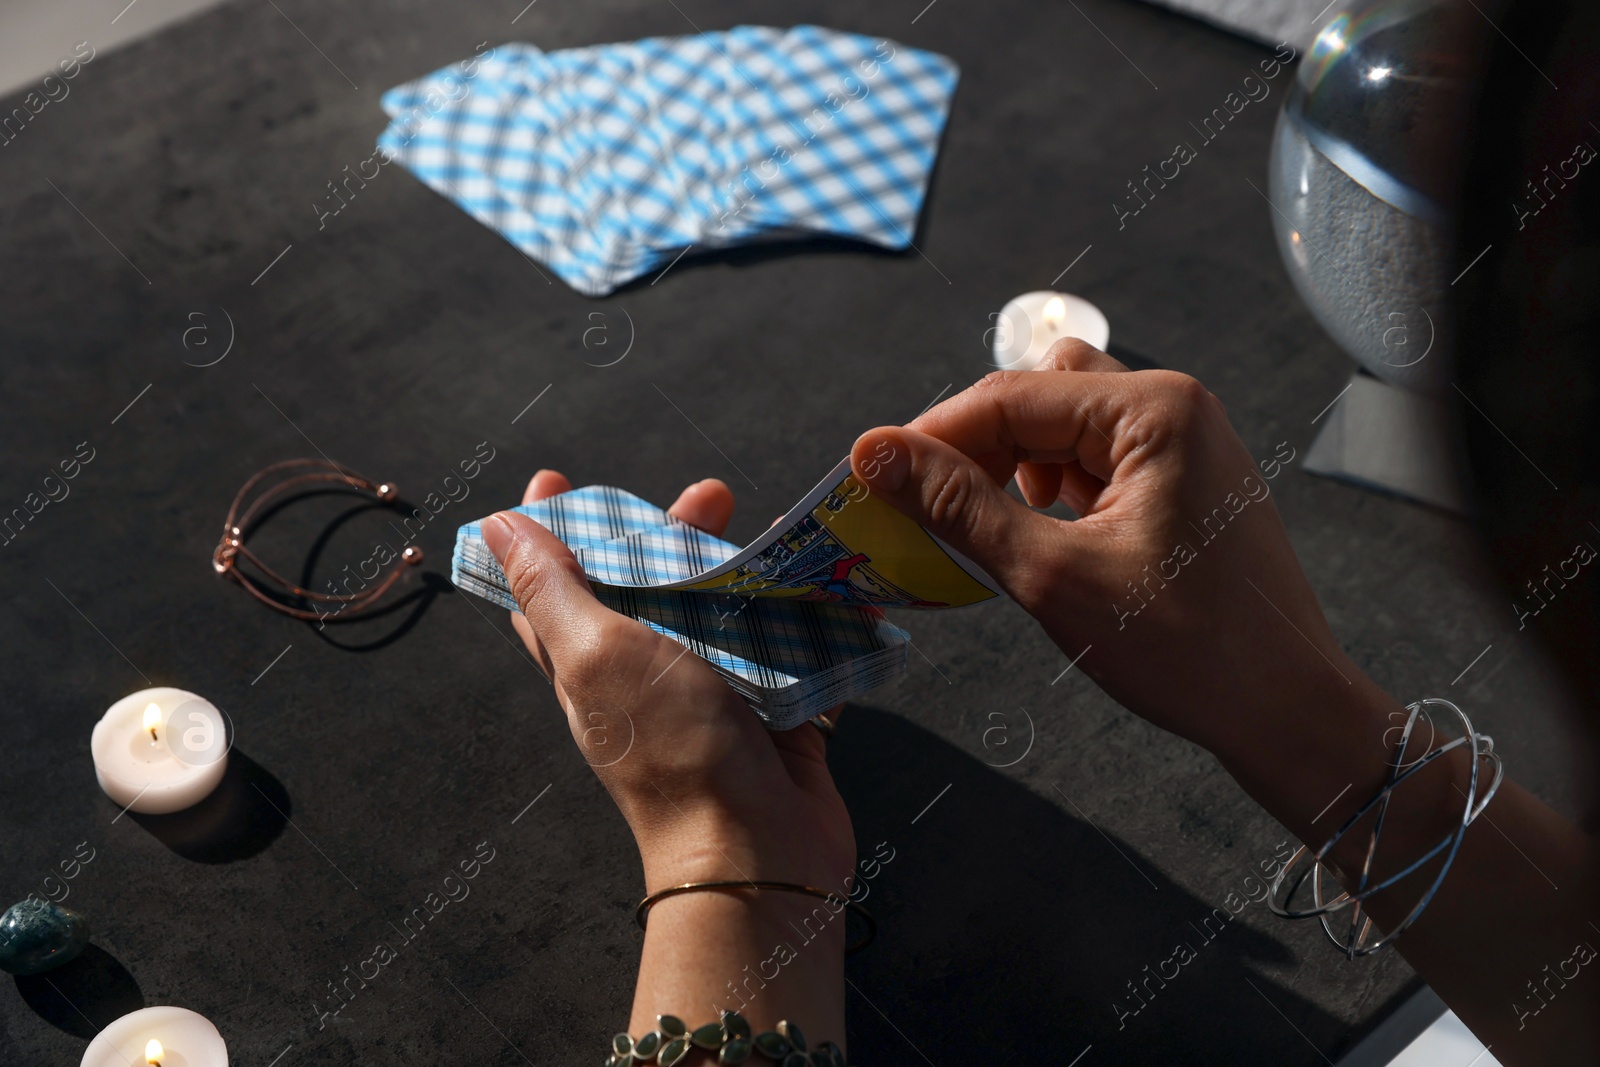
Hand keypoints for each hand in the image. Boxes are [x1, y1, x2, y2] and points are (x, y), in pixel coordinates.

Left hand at [481, 471, 855, 896]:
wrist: (756, 850)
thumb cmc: (670, 749)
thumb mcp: (597, 653)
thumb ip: (552, 589)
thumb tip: (496, 527)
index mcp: (590, 663)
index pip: (550, 588)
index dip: (546, 532)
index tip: (555, 478)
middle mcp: (646, 677)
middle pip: (649, 587)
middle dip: (672, 532)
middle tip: (712, 494)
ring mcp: (713, 697)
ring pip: (723, 613)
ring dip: (745, 567)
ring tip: (777, 532)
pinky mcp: (776, 713)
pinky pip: (790, 650)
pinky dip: (808, 615)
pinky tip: (828, 581)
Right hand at [849, 342, 1396, 821]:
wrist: (1284, 710)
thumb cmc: (1185, 648)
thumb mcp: (1052, 576)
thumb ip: (958, 508)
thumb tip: (873, 453)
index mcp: (1154, 409)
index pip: (1010, 397)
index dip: (932, 437)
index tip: (870, 478)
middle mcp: (1174, 407)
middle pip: (1038, 396)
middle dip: (978, 449)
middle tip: (932, 514)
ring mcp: (1185, 443)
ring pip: (1064, 427)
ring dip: (1016, 470)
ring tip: (996, 535)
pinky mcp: (1184, 481)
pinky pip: (1096, 461)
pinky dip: (1053, 491)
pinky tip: (1043, 542)